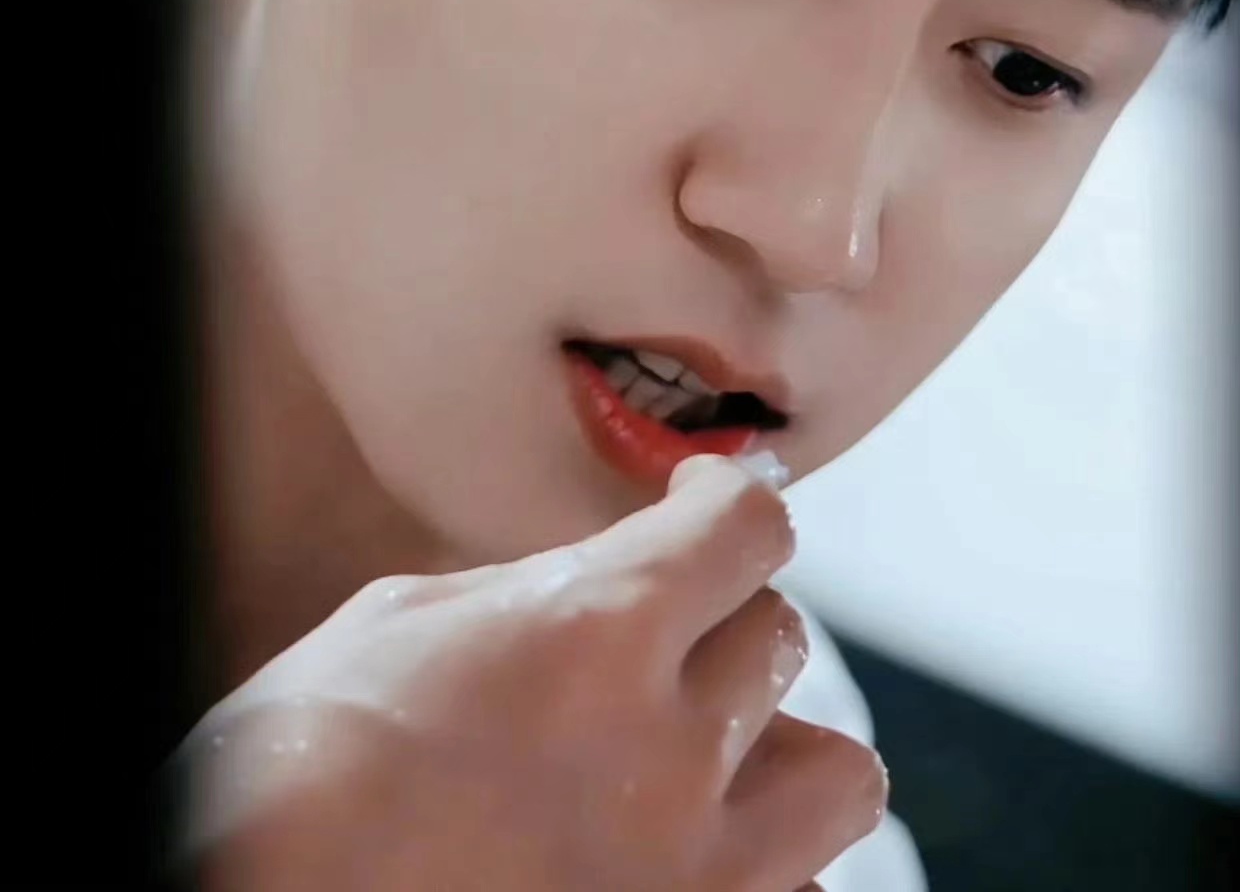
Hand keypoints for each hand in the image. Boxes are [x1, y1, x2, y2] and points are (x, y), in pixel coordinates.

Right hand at [167, 455, 887, 890]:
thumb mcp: (392, 631)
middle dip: (727, 620)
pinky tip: (685, 860)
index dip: (728, 501)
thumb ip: (524, 598)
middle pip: (783, 638)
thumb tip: (584, 585)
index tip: (707, 505)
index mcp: (593, 634)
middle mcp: (670, 752)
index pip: (743, 527)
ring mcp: (696, 871)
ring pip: (837, 776)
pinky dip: (760, 869)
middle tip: (673, 640)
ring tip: (715, 759)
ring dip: (782, 750)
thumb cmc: (285, 782)